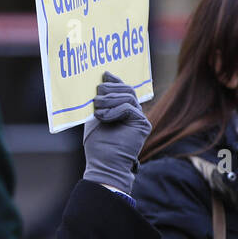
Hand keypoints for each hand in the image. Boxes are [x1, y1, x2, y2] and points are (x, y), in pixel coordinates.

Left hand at [82, 70, 150, 194]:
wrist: (103, 164)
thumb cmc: (98, 144)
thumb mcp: (94, 117)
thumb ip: (99, 102)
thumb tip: (98, 84)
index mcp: (123, 110)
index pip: (123, 89)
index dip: (115, 80)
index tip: (104, 74)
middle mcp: (134, 113)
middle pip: (127, 89)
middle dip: (110, 88)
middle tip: (96, 95)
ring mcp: (140, 118)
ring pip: (128, 96)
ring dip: (109, 100)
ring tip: (97, 109)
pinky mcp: (143, 125)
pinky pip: (129, 108)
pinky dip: (114, 110)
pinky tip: (103, 117)